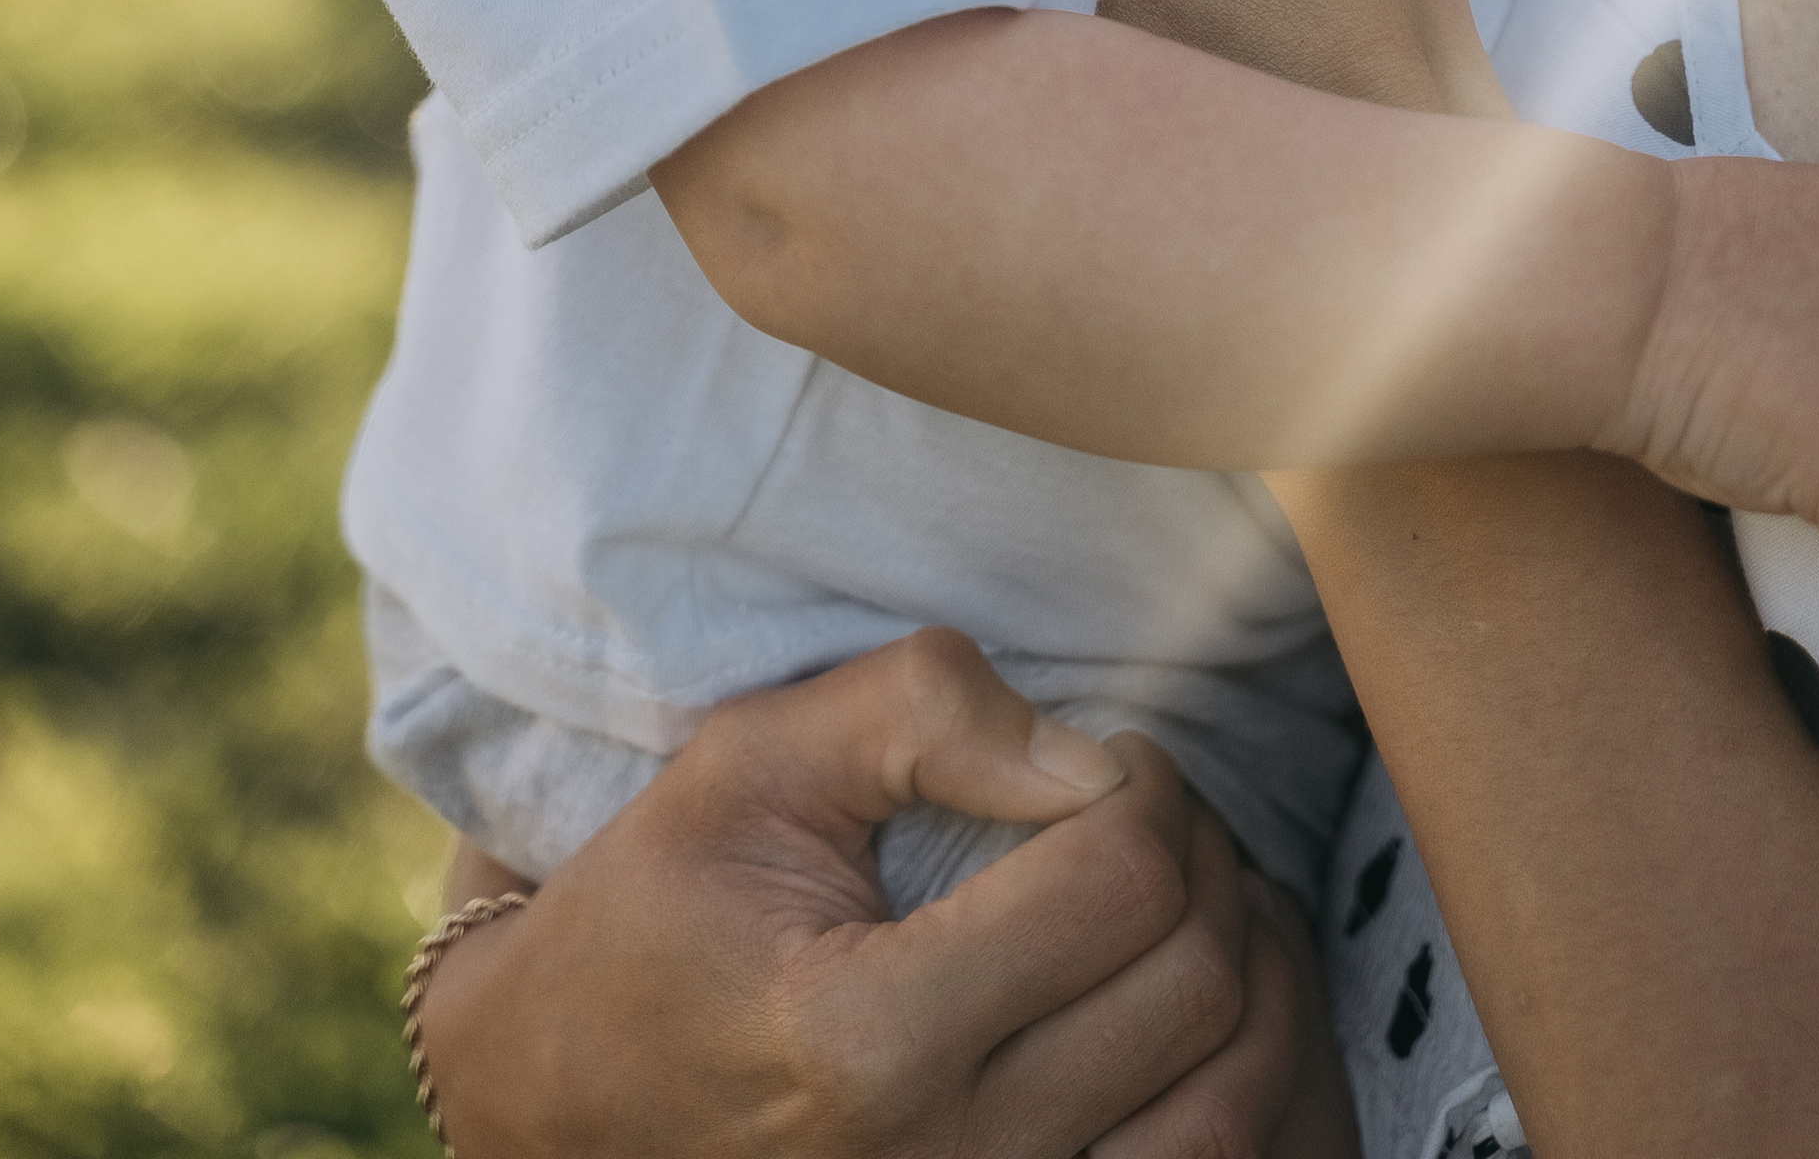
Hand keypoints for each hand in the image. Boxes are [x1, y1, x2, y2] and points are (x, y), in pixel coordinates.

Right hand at [413, 626, 1352, 1157]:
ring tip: (1182, 902)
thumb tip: (1091, 754)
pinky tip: (1194, 1003)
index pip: (1122, 882)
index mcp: (865, 1040)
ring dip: (1249, 976)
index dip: (1145, 778)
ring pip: (1239, 1107)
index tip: (1101, 751)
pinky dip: (1235, 1080)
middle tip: (1146, 811)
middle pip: (1200, 988)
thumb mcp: (754, 762)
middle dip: (1204, 859)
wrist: (569, 1096)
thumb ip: (921, 710)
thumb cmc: (665, 907)